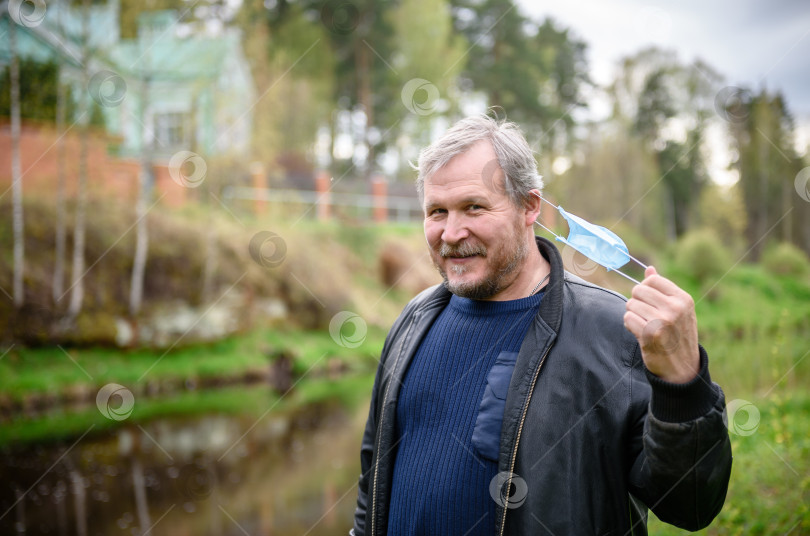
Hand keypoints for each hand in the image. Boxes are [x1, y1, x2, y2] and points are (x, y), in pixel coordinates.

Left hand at [624, 266, 699, 383]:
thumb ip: (662, 289)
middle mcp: (675, 308)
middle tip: (644, 315)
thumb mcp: (678, 310)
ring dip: (632, 314)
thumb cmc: (677, 335)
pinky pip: (627, 318)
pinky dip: (629, 325)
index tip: (649, 302)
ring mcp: (662, 321)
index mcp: (683, 299)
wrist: (682, 367)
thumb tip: (649, 269)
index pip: (652, 280)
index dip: (645, 290)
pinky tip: (639, 332)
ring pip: (631, 304)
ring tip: (644, 325)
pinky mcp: (649, 334)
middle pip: (638, 291)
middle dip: (636, 302)